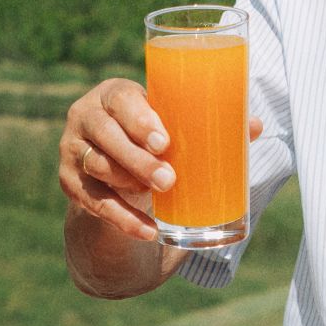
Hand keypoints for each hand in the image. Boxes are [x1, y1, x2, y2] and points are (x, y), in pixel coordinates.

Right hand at [57, 78, 260, 244]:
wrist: (114, 166)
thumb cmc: (150, 134)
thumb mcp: (170, 124)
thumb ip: (209, 124)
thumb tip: (256, 126)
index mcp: (113, 94)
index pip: (121, 100)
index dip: (140, 120)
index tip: (165, 141)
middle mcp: (85, 117)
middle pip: (106, 136)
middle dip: (138, 158)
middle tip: (168, 179)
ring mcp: (72, 151)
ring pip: (98, 167)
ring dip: (129, 182)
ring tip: (160, 195)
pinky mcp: (70, 184)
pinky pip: (96, 205)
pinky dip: (124, 220)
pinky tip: (148, 231)